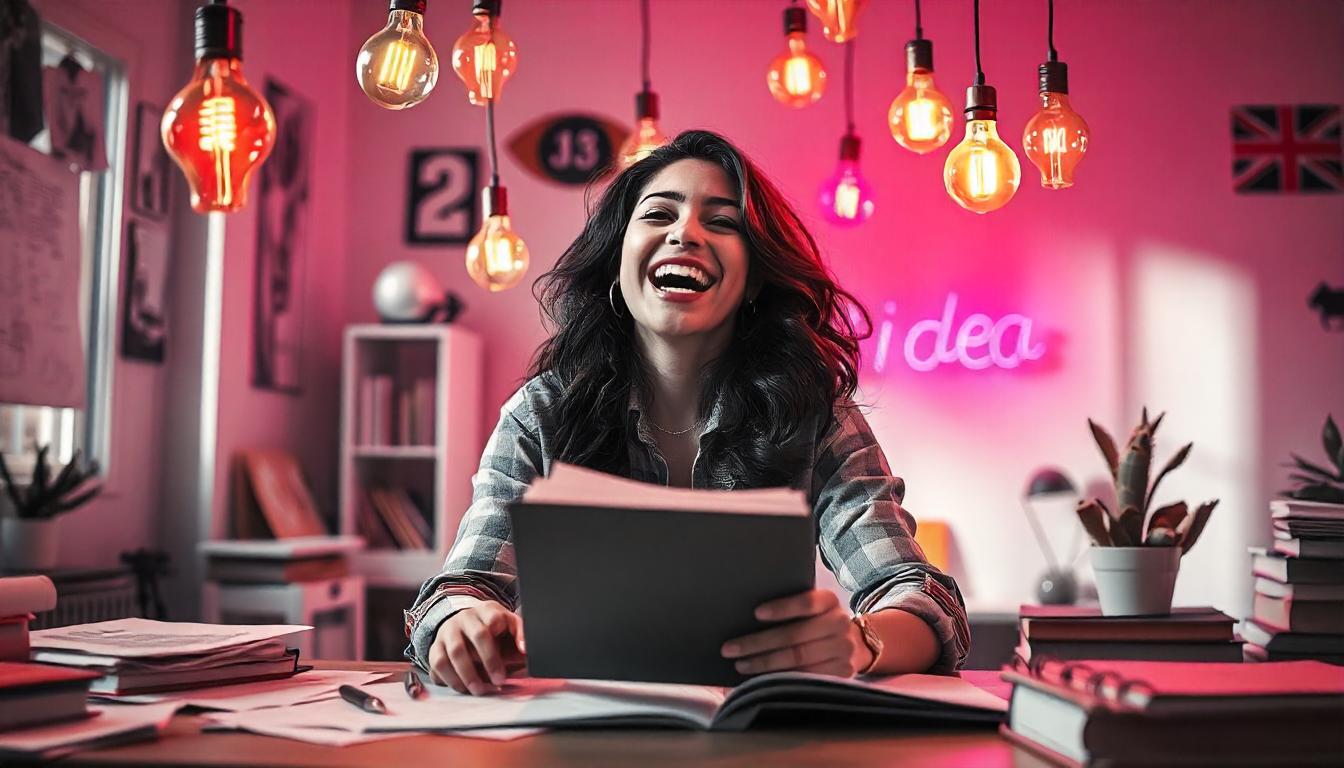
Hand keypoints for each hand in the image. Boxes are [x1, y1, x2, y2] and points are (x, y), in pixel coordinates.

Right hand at [428, 600, 526, 694]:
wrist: (464, 624)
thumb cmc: (492, 629)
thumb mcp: (509, 625)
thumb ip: (520, 635)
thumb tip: (525, 649)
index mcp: (487, 610)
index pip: (494, 617)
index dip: (503, 637)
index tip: (512, 653)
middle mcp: (465, 618)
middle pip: (477, 635)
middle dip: (490, 661)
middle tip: (499, 681)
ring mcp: (447, 631)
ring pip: (455, 652)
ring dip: (468, 675)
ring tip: (479, 690)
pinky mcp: (435, 646)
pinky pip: (438, 664)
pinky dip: (450, 680)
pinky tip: (463, 688)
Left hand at [720, 589, 870, 677]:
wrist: (855, 643)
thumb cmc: (818, 621)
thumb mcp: (812, 607)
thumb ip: (790, 606)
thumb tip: (749, 614)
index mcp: (829, 600)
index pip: (805, 603)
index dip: (781, 608)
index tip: (755, 613)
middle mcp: (840, 623)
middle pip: (794, 636)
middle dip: (758, 643)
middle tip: (730, 649)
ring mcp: (843, 650)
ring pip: (797, 659)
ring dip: (764, 664)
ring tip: (740, 664)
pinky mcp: (842, 672)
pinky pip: (805, 676)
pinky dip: (780, 677)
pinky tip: (760, 678)